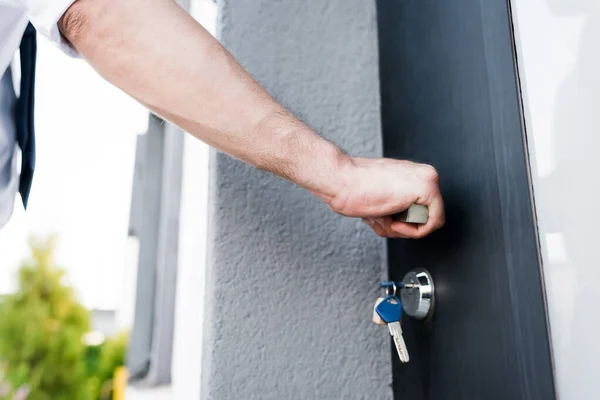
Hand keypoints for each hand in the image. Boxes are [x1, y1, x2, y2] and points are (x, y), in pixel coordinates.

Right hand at [325, 157, 444, 237]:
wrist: (341, 180)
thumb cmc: (352, 187)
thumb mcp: (381, 195)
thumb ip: (397, 204)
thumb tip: (403, 220)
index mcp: (413, 175)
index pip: (421, 209)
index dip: (402, 221)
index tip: (383, 218)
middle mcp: (424, 174)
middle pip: (425, 216)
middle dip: (402, 226)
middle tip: (382, 220)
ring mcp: (428, 180)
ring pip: (428, 221)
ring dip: (401, 229)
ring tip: (381, 216)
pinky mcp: (428, 188)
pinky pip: (434, 222)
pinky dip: (414, 231)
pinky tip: (393, 222)